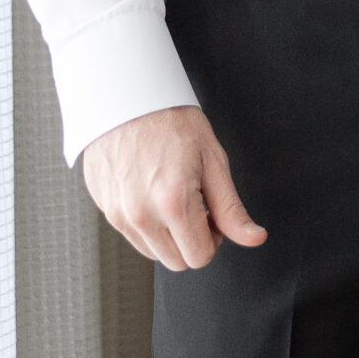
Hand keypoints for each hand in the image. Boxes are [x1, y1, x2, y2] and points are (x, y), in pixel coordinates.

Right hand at [83, 104, 266, 271]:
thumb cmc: (172, 120)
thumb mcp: (213, 160)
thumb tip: (255, 238)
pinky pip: (131, 234)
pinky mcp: (103, 208)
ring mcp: (117, 214)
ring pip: (153, 252)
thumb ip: (231, 208)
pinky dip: (146, 223)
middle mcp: (141, 216)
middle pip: (176, 261)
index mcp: (174, 204)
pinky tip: (151, 190)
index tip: (213, 213)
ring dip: (168, 234)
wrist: (127, 95)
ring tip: (173, 194)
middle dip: (192, 239)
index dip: (214, 237)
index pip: (200, 257)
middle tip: (196, 203)